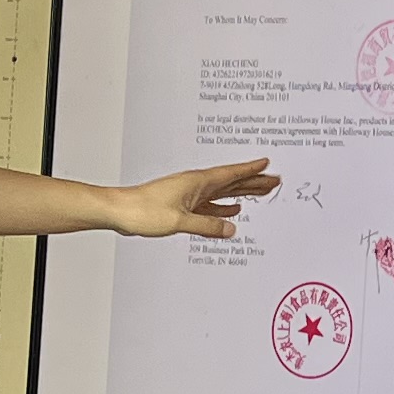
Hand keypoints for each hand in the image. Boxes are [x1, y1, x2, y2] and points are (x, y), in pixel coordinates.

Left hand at [117, 158, 279, 238]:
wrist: (119, 211)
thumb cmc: (142, 210)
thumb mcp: (180, 221)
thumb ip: (207, 226)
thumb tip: (230, 229)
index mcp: (196, 183)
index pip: (230, 174)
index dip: (250, 170)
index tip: (267, 164)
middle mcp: (195, 186)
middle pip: (231, 182)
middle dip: (253, 181)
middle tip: (273, 180)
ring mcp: (189, 195)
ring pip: (223, 192)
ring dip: (241, 193)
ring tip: (259, 193)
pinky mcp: (182, 205)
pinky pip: (211, 204)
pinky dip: (223, 207)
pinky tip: (231, 210)